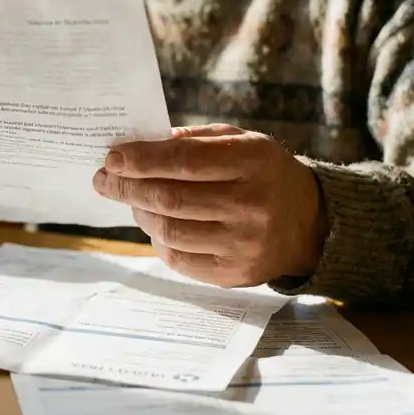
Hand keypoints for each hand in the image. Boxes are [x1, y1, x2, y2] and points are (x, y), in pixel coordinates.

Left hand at [92, 124, 326, 287]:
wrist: (310, 222)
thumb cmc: (263, 173)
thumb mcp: (239, 141)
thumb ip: (192, 141)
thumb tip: (137, 147)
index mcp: (252, 161)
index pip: (183, 161)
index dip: (141, 160)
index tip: (112, 158)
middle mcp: (251, 205)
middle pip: (170, 199)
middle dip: (127, 188)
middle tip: (104, 180)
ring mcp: (244, 244)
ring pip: (169, 231)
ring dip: (139, 213)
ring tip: (132, 200)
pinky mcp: (235, 273)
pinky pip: (179, 259)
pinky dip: (158, 240)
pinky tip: (156, 224)